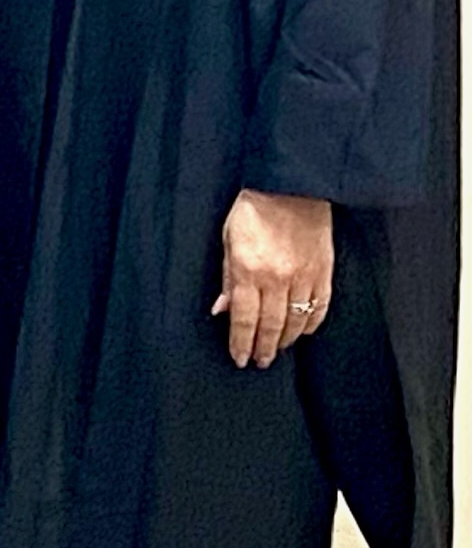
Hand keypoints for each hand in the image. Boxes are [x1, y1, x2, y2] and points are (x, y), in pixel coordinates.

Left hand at [213, 187, 335, 368]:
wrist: (292, 186)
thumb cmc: (253, 209)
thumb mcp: (228, 239)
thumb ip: (227, 278)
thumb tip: (222, 311)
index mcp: (249, 270)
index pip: (244, 319)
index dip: (241, 343)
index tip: (239, 358)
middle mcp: (278, 278)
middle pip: (271, 325)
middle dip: (264, 348)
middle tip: (259, 362)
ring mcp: (305, 275)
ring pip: (297, 320)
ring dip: (287, 340)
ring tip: (277, 351)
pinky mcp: (325, 270)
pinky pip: (321, 305)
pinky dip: (313, 323)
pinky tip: (304, 332)